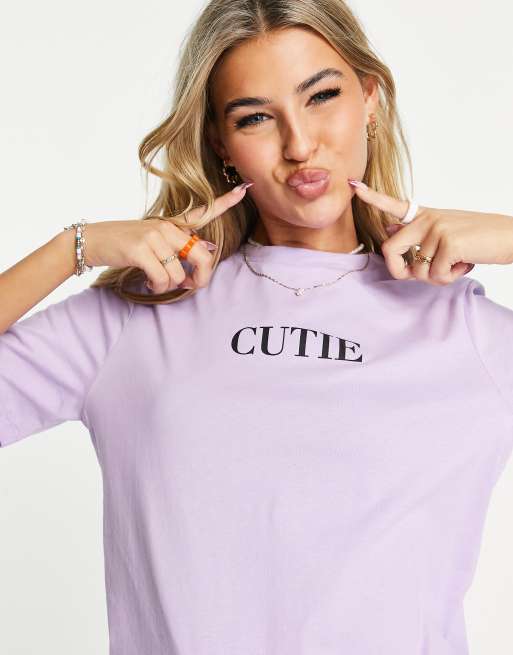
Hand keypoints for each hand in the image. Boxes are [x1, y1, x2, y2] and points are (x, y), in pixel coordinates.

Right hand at [85, 182, 252, 293]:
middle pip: (202, 256)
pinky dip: (157, 287)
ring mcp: (154, 236)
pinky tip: (148, 281)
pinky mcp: (141, 249)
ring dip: (169, 286)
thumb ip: (178, 246)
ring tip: (156, 282)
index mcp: (171, 224)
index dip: (224, 202)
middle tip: (190, 286)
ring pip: (180, 275)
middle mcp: (166, 227)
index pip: (202, 211)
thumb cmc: (124, 245)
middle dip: (201, 279)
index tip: (243, 188)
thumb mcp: (152, 240)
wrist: (92, 241)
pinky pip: (163, 278)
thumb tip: (207, 252)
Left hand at [348, 179, 512, 284]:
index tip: (353, 187)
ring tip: (457, 262)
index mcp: (424, 216)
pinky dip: (451, 278)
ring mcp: (436, 229)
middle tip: (418, 275)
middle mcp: (426, 220)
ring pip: (418, 271)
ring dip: (438, 277)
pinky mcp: (448, 243)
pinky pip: (435, 275)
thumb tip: (388, 227)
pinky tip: (465, 263)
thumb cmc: (477, 239)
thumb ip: (416, 231)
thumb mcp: (444, 231)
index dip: (372, 197)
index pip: (393, 205)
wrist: (510, 236)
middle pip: (390, 250)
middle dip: (399, 272)